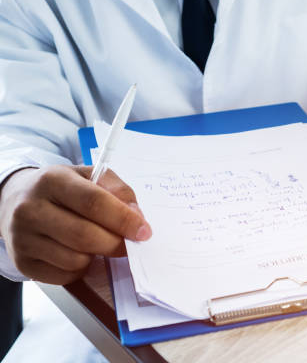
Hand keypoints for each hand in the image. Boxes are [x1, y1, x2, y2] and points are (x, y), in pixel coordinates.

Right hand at [0, 165, 151, 284]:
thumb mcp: (89, 176)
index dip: (124, 220)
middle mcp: (31, 209)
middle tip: (129, 244)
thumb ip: (118, 190)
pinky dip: (80, 268)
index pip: (95, 203)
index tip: (144, 231)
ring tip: (95, 242)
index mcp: (53, 180)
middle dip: (116, 244)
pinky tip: (76, 252)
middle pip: (86, 236)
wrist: (16, 200)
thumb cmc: (62, 189)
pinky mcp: (23, 262)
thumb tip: (137, 217)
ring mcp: (23, 238)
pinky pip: (65, 275)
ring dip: (96, 256)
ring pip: (76, 259)